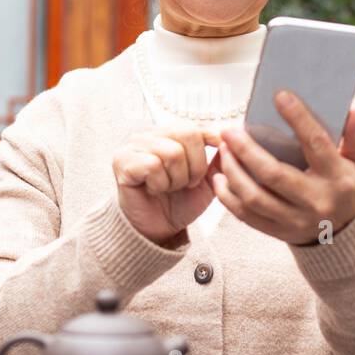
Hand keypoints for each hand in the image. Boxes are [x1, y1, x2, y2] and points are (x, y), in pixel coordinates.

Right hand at [113, 121, 221, 245]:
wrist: (158, 229)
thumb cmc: (179, 203)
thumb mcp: (207, 180)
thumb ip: (219, 158)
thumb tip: (233, 137)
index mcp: (170, 134)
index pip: (197, 126)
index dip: (213, 139)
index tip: (219, 152)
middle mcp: (150, 134)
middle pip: (188, 134)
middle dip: (196, 166)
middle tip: (187, 184)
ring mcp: (133, 145)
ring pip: (172, 152)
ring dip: (177, 178)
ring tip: (169, 187)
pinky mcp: (122, 161)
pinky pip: (153, 165)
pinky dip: (160, 183)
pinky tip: (154, 189)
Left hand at [211, 90, 354, 244]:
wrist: (347, 236)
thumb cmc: (348, 190)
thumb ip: (354, 135)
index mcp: (337, 178)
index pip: (316, 143)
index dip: (298, 118)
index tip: (280, 96)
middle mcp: (316, 201)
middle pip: (273, 174)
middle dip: (246, 150)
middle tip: (230, 131)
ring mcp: (295, 220)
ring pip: (254, 197)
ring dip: (233, 171)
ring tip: (224, 151)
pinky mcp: (279, 232)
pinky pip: (246, 216)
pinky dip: (228, 196)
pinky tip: (220, 178)